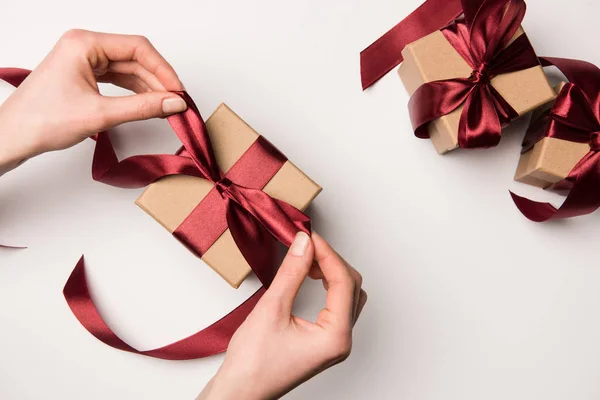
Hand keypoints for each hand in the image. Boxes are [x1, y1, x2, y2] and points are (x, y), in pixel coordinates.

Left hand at [0, 29, 186, 174]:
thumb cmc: (42, 120)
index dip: (163, 70)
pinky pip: (118, 79)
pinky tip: (149, 105)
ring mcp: (84, 60)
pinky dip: (135, 92)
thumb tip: (173, 103)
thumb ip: (142, 108)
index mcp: (84, 44)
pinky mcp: (85, 75)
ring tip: (167, 107)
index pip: (137, 48)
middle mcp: (84, 46)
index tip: (178, 91)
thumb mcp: (100, 114)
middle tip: (177, 102)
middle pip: (135, 58)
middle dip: (158, 81)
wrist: (14, 136)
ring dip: (149, 88)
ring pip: (129, 69)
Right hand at [198, 232, 366, 399]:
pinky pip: (337, 305)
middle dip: (331, 261)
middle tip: (306, 243)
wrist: (240, 392)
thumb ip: (292, 273)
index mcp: (336, 337)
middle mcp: (341, 340)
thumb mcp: (271, 309)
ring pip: (347, 295)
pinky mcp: (324, 340)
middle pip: (351, 286)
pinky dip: (327, 285)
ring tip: (307, 257)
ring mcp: (334, 341)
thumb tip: (304, 244)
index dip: (327, 254)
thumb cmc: (253, 364)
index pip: (343, 282)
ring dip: (331, 272)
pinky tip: (310, 275)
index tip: (309, 235)